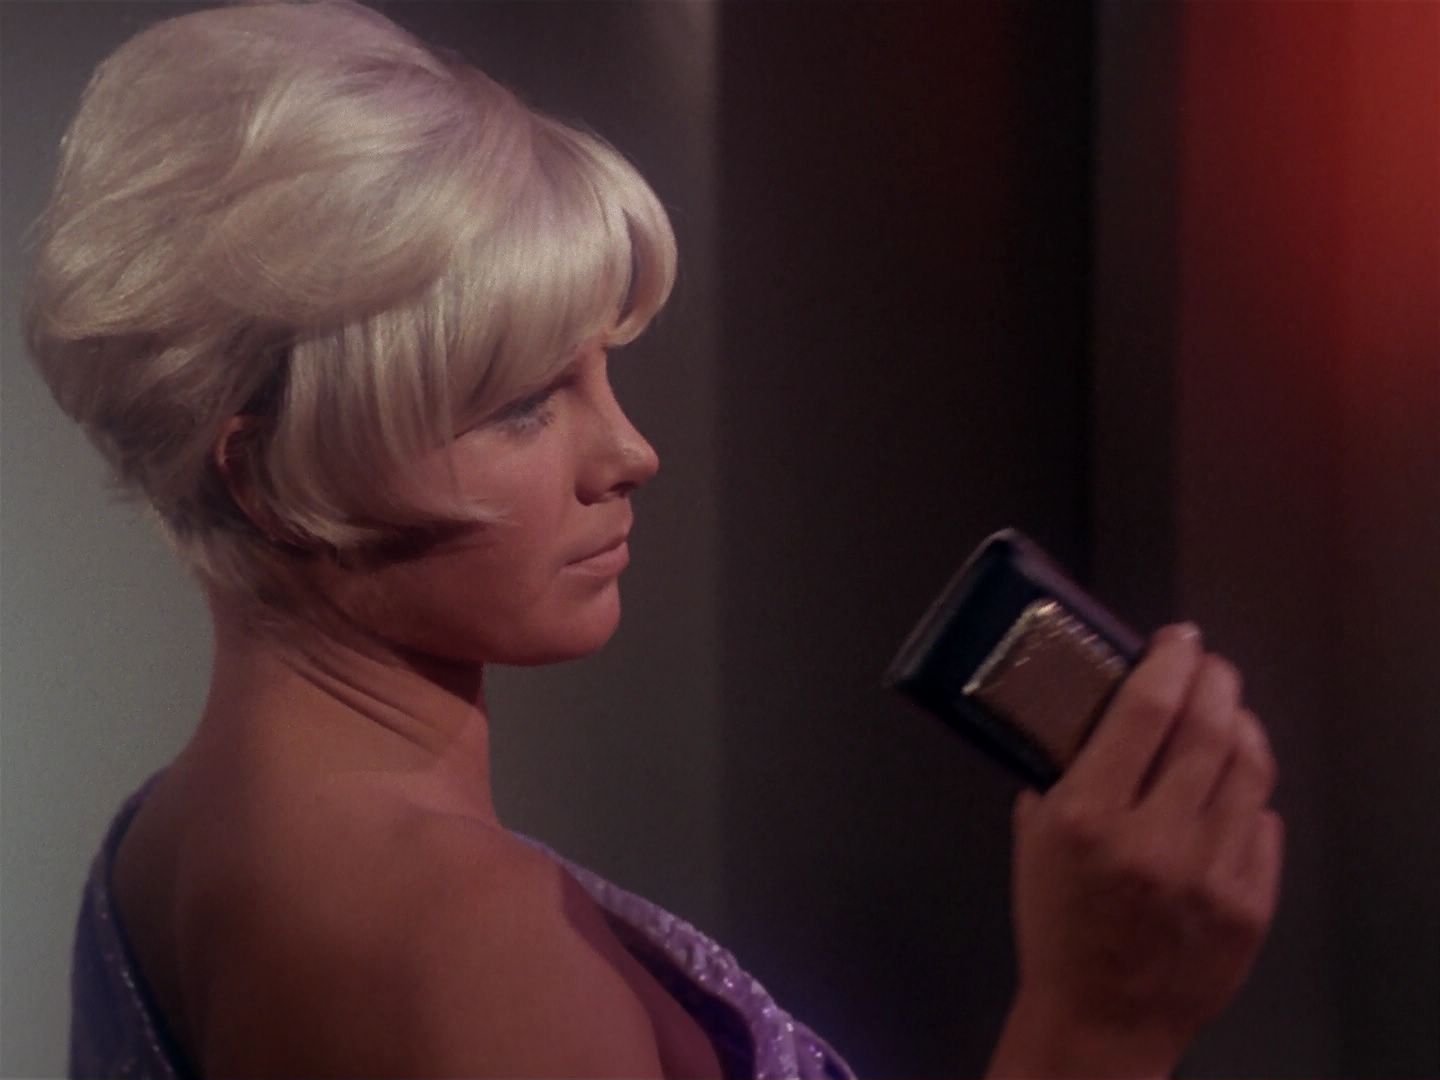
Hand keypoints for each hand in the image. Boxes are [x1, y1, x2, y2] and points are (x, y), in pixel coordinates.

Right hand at [990, 623, 1283, 1077]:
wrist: (1101, 1014)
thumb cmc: (1057, 924)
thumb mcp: (1035, 836)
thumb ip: (1064, 772)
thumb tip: (1098, 712)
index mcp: (1088, 816)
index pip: (1145, 709)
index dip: (1169, 659)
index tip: (1178, 638)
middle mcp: (1154, 838)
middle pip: (1207, 727)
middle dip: (1214, 679)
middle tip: (1208, 664)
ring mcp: (1210, 873)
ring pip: (1250, 768)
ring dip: (1242, 724)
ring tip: (1228, 711)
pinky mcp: (1250, 904)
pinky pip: (1264, 822)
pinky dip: (1249, 792)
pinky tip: (1233, 785)